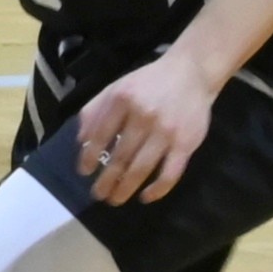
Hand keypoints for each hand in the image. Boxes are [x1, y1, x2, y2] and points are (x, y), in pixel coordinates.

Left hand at [68, 47, 217, 208]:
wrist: (191, 72)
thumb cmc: (148, 83)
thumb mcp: (116, 87)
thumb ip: (94, 110)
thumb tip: (81, 141)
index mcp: (122, 100)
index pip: (100, 135)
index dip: (89, 156)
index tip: (84, 172)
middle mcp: (143, 115)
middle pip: (120, 156)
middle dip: (106, 180)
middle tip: (98, 194)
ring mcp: (166, 131)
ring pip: (141, 168)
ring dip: (125, 188)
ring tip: (115, 199)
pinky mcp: (186, 143)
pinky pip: (170, 173)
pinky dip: (157, 190)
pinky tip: (145, 197)